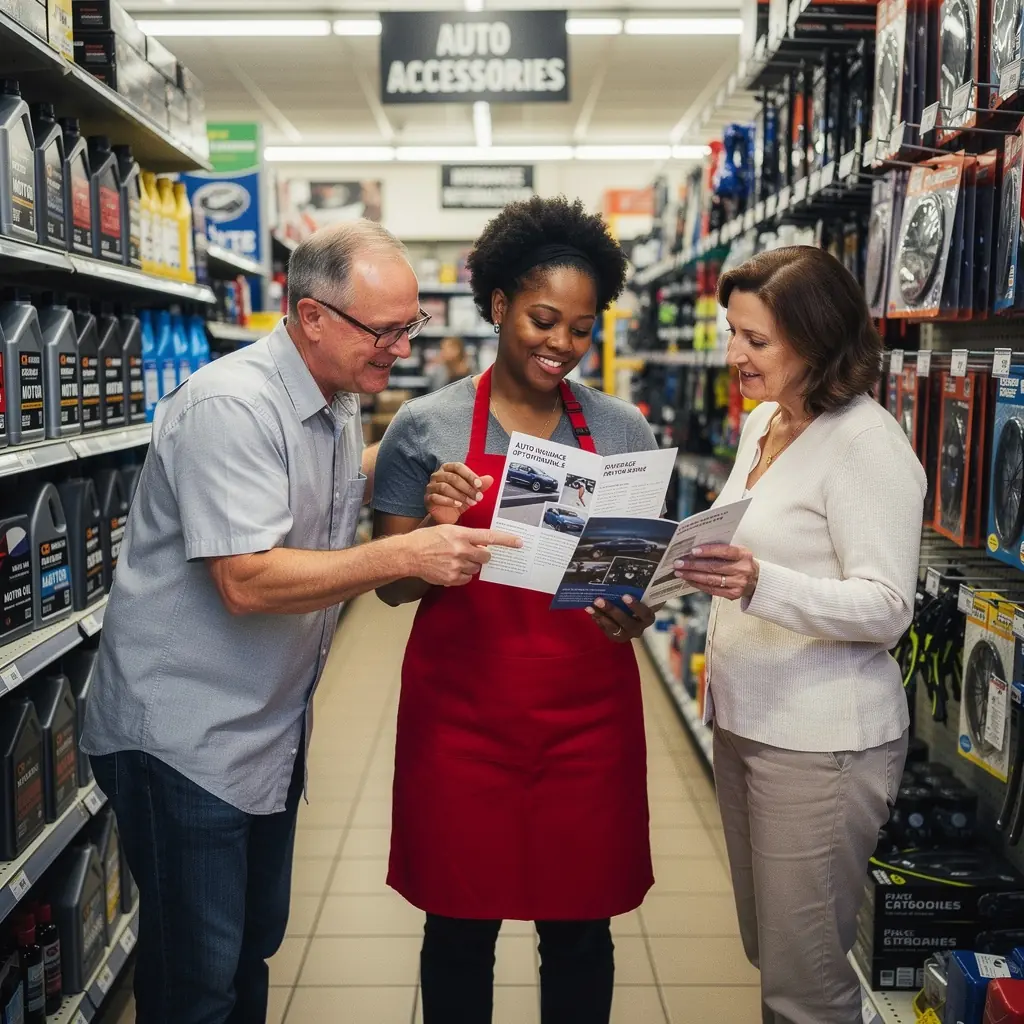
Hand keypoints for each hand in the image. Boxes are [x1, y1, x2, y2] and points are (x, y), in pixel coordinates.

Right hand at [405, 525, 521, 587]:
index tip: (519, 542)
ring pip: (476, 569)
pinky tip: (451, 568)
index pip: (489, 537)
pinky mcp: (451, 578)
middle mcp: (461, 550)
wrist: (408, 554)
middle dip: (482, 556)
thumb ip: (465, 536)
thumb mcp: (447, 530)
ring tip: (454, 560)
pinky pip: (467, 579)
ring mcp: (456, 565)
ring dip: (470, 565)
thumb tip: (481, 545)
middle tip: (470, 553)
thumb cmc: (426, 539)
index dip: (506, 540)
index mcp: (460, 534)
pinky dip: (462, 575)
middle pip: (485, 557)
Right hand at [425, 463, 494, 525]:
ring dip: (460, 495)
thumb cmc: (457, 500)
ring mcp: (431, 487)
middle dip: (467, 487)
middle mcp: (437, 475)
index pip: (458, 467)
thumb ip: (480, 485)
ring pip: (444, 487)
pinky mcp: (427, 499)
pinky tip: (458, 505)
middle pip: (452, 477)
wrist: (446, 516)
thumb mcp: (471, 492)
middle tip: (478, 497)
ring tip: (470, 502)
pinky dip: (449, 501)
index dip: (469, 475)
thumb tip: (490, 479)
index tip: (479, 484)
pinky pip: (436, 498)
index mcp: (447, 469)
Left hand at [586, 595, 655, 642]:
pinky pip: (605, 629)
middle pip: (626, 622)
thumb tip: (626, 572)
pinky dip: (597, 619)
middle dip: (612, 611)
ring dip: (601, 616)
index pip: (645, 614)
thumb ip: (636, 590)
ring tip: (590, 606)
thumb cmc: (638, 602)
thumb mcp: (640, 597)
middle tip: (599, 600)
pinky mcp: (615, 637)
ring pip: (614, 628)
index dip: (635, 606)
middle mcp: (638, 628)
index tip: (625, 595)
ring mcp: (626, 635)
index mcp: (647, 618)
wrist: (633, 616)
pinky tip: (590, 610)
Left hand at [674, 544, 758, 601]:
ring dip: (692, 576)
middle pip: (714, 567)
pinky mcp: (733, 594)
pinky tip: (689, 580)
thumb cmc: (741, 562)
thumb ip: (721, 549)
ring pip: (711, 580)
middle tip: (678, 563)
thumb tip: (695, 550)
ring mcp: (738, 583)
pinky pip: (712, 589)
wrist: (756, 580)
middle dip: (693, 565)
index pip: (724, 551)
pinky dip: (698, 584)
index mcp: (743, 554)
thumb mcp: (737, 552)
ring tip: (680, 572)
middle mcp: (742, 569)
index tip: (692, 551)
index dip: (708, 551)